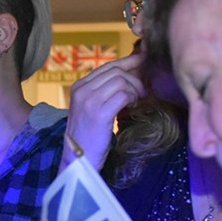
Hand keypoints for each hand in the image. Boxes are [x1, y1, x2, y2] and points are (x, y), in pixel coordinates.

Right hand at [62, 53, 146, 170]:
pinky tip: (131, 108)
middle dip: (135, 79)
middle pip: (116, 71)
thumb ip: (102, 92)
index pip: (108, 66)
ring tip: (135, 102)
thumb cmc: (88, 135)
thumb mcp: (90, 108)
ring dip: (135, 90)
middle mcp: (82, 90)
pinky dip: (132, 99)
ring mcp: (89, 101)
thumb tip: (128, 75)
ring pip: (122, 81)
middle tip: (142, 92)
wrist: (78, 158)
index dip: (128, 62)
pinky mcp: (99, 112)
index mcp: (78, 87)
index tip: (143, 61)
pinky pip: (124, 94)